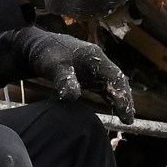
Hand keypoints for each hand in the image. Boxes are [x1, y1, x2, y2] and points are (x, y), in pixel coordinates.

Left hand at [15, 28, 135, 122]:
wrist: (37, 47)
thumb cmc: (46, 54)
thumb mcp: (54, 66)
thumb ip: (65, 80)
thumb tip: (73, 96)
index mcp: (94, 56)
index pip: (114, 76)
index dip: (121, 94)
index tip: (125, 111)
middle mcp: (98, 61)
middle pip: (117, 81)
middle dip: (124, 98)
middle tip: (128, 119)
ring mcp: (95, 68)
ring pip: (112, 85)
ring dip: (119, 99)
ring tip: (126, 118)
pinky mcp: (89, 75)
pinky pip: (104, 87)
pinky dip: (110, 97)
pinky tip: (114, 109)